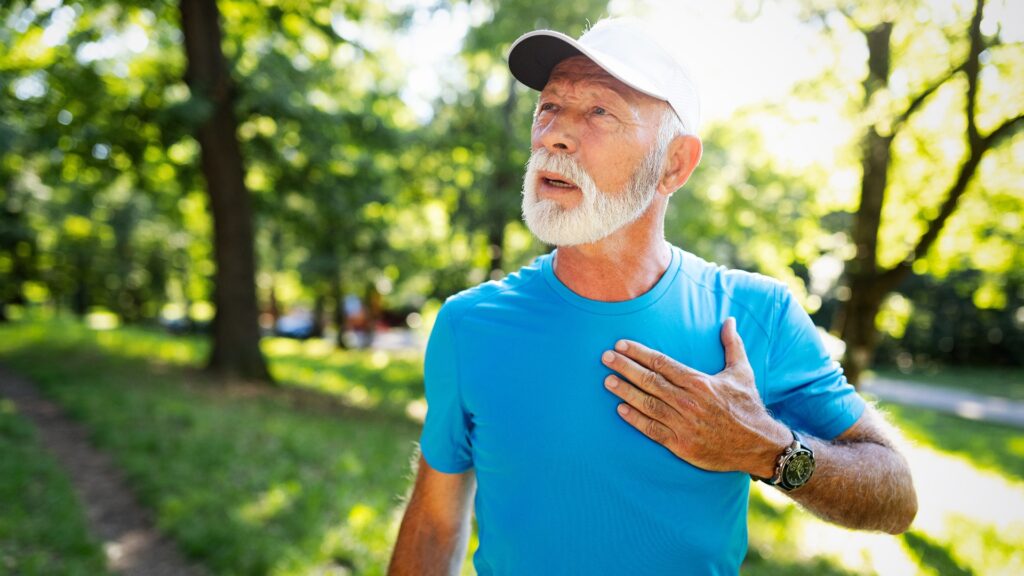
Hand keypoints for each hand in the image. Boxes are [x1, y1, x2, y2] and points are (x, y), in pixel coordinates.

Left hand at [600, 317, 789, 475]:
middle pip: (650, 381)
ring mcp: (684, 424)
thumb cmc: (747, 406)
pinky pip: (653, 430)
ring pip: (647, 404)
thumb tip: (729, 320)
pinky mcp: (682, 445)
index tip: (621, 345)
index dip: (639, 353)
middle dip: (625, 367)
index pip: (662, 363)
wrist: (758, 445)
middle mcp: (689, 402)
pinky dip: (635, 420)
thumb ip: (732, 345)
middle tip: (605, 357)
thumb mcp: (742, 372)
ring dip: (625, 391)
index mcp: (700, 382)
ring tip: (607, 381)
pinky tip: (620, 410)